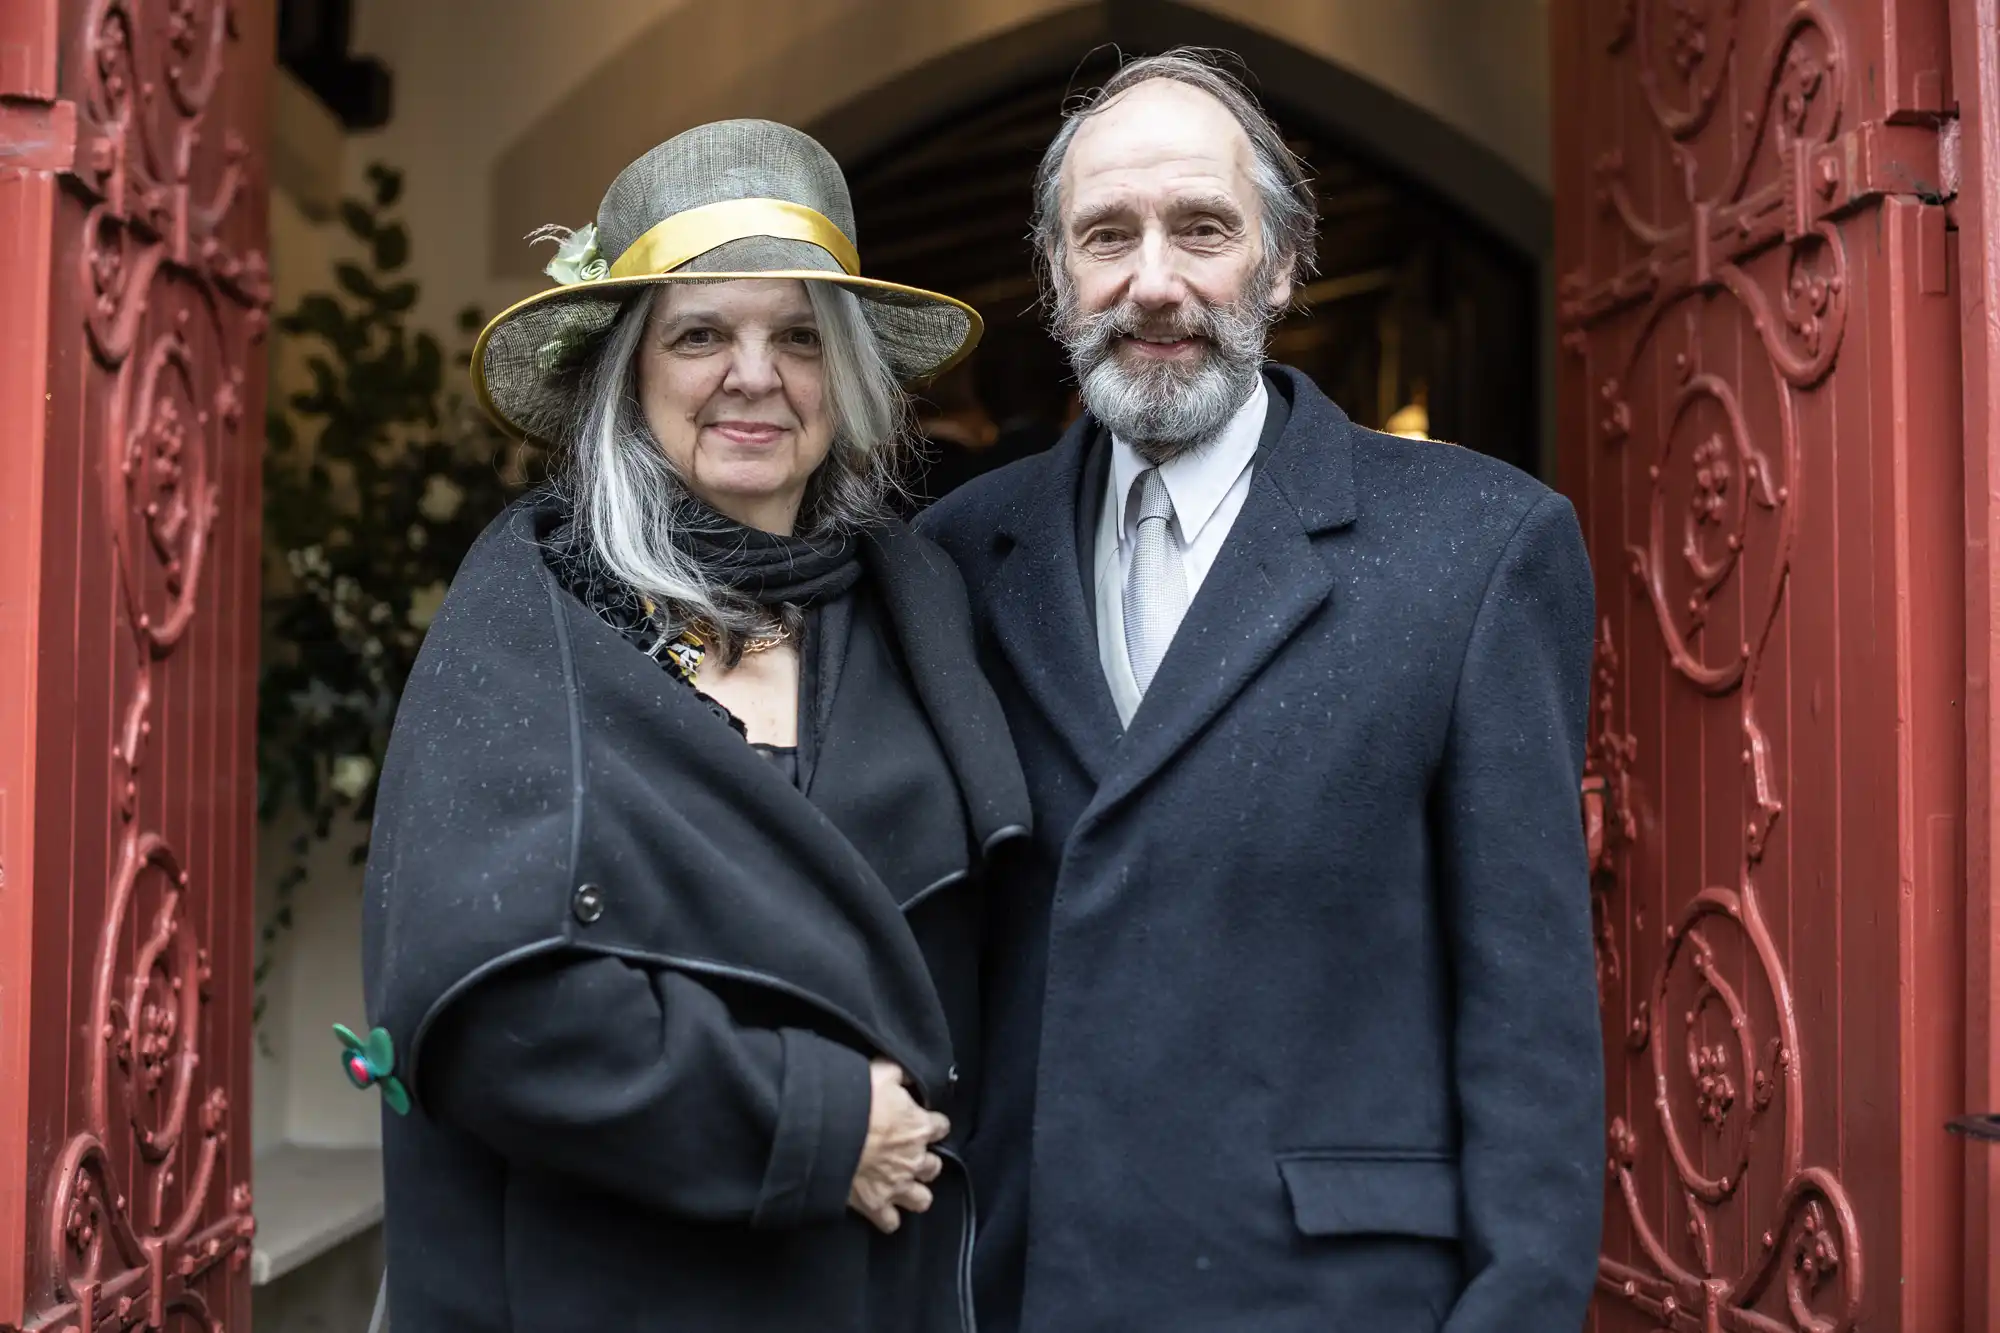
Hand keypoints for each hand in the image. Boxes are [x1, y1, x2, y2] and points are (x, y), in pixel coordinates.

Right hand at [847, 1060, 949, 1233]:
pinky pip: (891, 1222)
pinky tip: (882, 1210)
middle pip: (934, 1167)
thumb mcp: (882, 1073)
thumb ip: (900, 1073)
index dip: (932, 1124)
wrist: (828, 1133)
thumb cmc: (857, 1099)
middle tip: (910, 1156)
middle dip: (925, 1162)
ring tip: (902, 1186)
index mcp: (919, 1127)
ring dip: (914, 1193)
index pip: (941, 1127)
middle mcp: (915, 1160)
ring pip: (921, 1200)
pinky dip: (888, 1217)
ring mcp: (897, 1186)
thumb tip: (909, 1074)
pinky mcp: (876, 1205)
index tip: (923, 1122)